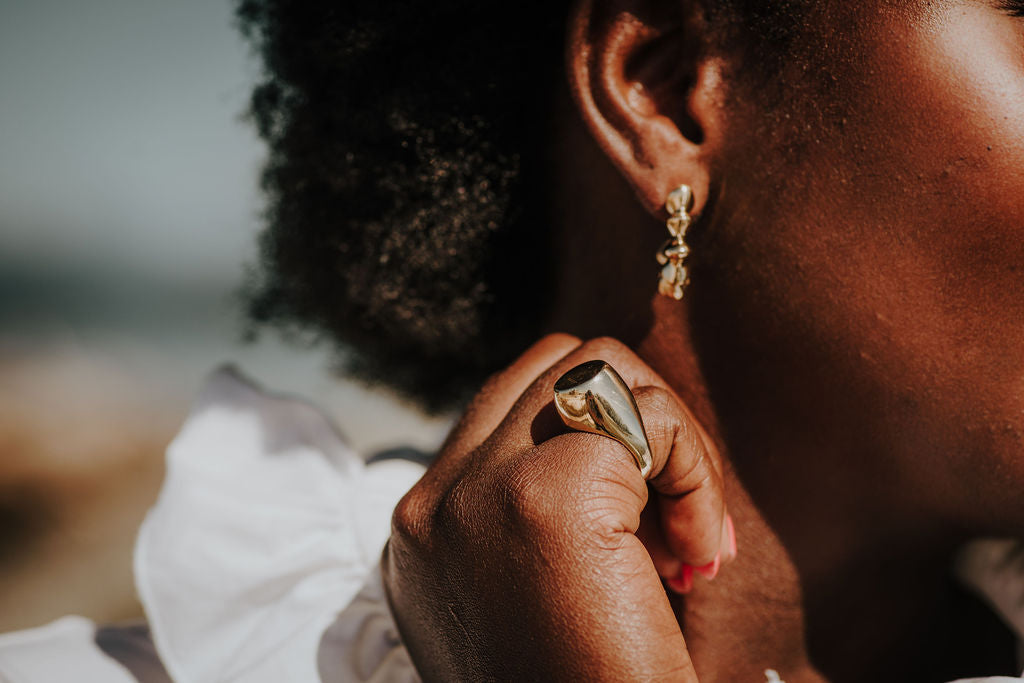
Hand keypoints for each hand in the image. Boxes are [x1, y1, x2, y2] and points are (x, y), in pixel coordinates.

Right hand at [382, 335, 734, 680]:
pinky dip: (694, 470)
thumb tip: (603, 418)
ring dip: (667, 441)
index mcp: (425, 530)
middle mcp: (430, 506)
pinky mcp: (545, 496)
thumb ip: (532, 508)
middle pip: (553, 363)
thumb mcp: (532, 596)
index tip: (648, 528)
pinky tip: (697, 556)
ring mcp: (475, 494)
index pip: (512, 402)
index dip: (602, 438)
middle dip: (637, 418)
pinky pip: (644, 416)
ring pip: (596, 367)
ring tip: (686, 540)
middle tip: (674, 519)